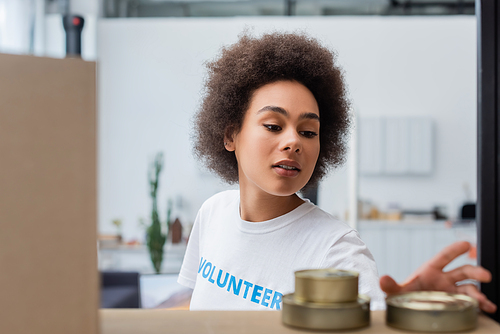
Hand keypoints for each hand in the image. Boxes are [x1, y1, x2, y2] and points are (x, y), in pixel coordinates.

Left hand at [379, 241, 496, 312]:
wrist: (409, 309)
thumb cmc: (405, 296)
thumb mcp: (398, 292)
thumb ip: (391, 286)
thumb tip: (382, 280)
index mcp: (431, 270)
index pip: (444, 257)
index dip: (454, 250)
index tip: (466, 244)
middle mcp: (444, 279)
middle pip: (463, 271)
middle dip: (475, 271)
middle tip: (485, 275)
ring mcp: (452, 291)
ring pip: (469, 287)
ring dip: (479, 293)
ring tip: (485, 301)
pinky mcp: (456, 303)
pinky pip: (471, 302)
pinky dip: (481, 304)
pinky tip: (488, 308)